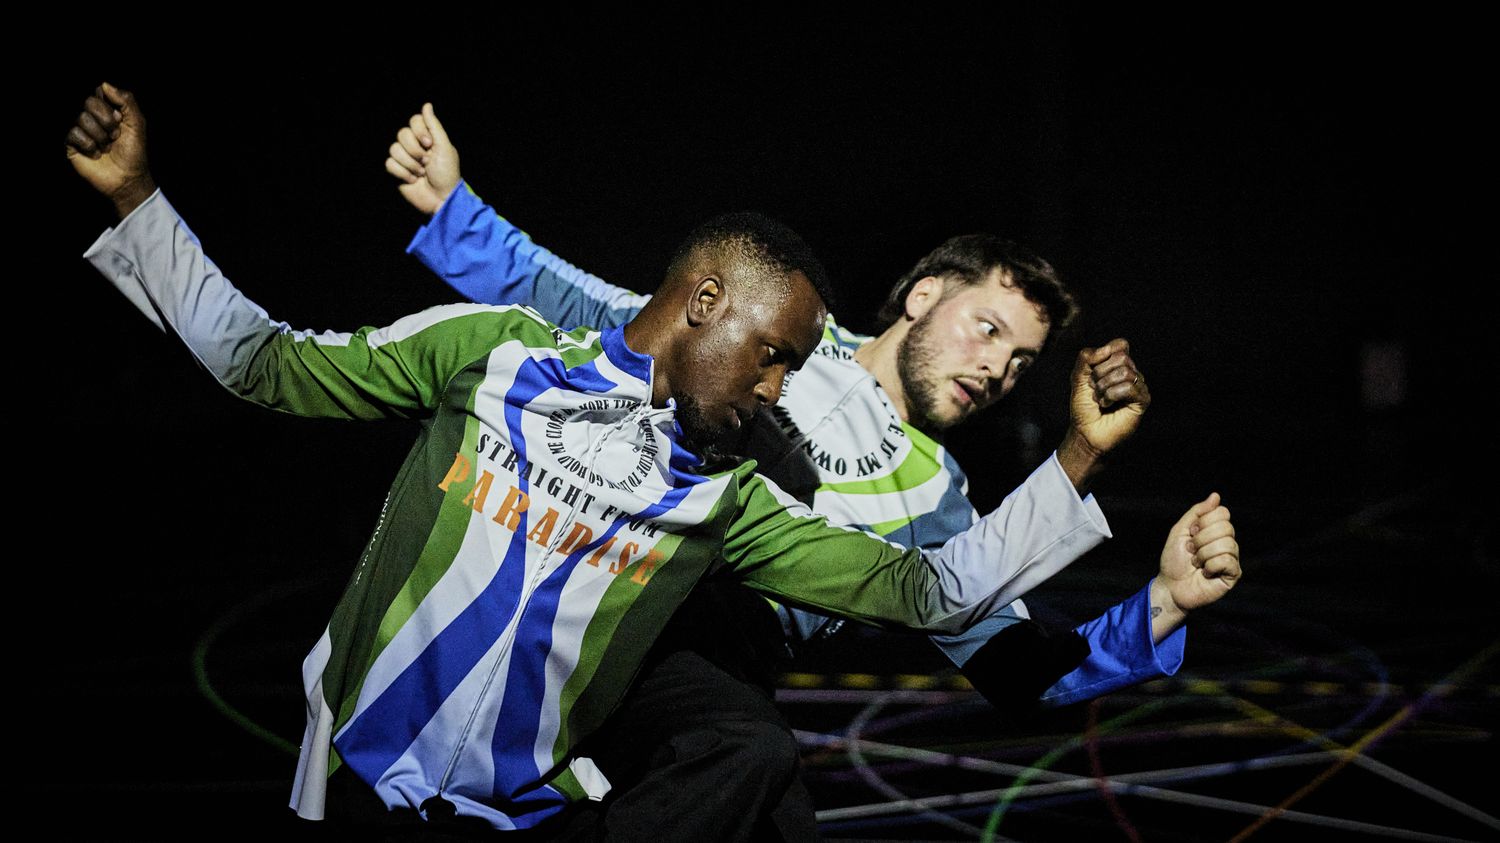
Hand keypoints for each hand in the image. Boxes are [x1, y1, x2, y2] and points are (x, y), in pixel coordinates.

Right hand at [65, 82, 155, 217]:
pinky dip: (89, 146)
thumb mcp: (137, 124)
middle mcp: (92, 118)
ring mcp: (80, 130)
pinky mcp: (71, 144)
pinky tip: (96, 154)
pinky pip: (73, 133)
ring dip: (100, 136)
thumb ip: (126, 101)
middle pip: (89, 102)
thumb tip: (104, 84)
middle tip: (115, 136)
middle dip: (107, 121)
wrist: (127, 178)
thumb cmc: (134, 153)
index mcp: (107, 110)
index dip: (110, 106)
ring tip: (107, 148)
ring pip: (81, 118)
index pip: (99, 93)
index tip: (121, 121)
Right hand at [385, 103, 460, 214]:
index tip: (429, 143)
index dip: (419, 130)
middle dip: (415, 150)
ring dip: (410, 163)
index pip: (414, 120)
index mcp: (428, 138)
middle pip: (402, 133)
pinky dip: (402, 173)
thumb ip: (434, 126)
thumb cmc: (447, 174)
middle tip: (427, 161)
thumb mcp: (444, 147)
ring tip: (421, 173)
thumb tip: (427, 105)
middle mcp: (415, 145)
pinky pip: (389, 163)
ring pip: (394, 148)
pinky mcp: (396, 171)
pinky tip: (412, 180)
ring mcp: (405, 158)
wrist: (441, 198)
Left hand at [1057, 338, 1148, 489]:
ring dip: (1104, 386)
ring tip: (1100, 399)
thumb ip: (1086, 358)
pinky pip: (1129, 387)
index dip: (1103, 355)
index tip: (1092, 373)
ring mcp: (1138, 386)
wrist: (1085, 432)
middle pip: (1122, 357)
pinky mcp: (1143, 401)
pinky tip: (1107, 404)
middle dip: (1100, 373)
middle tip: (1094, 389)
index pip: (1120, 345)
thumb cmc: (1083, 407)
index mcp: (1117, 365)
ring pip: (1126, 372)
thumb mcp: (1078, 378)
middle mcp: (1131, 373)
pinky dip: (1112, 395)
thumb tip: (1107, 349)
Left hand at [1151, 492, 1240, 636]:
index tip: (1191, 534)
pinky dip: (1210, 566)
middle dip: (1201, 539)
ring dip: (1204, 554)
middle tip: (1192, 551)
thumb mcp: (1180, 531)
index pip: (1222, 512)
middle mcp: (1227, 542)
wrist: (1170, 586)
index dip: (1203, 522)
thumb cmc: (1174, 560)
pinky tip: (1205, 573)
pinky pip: (1227, 560)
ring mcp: (1232, 558)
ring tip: (1197, 564)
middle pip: (1226, 527)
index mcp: (1216, 530)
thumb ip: (1197, 512)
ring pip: (1227, 544)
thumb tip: (1216, 496)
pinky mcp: (1234, 574)